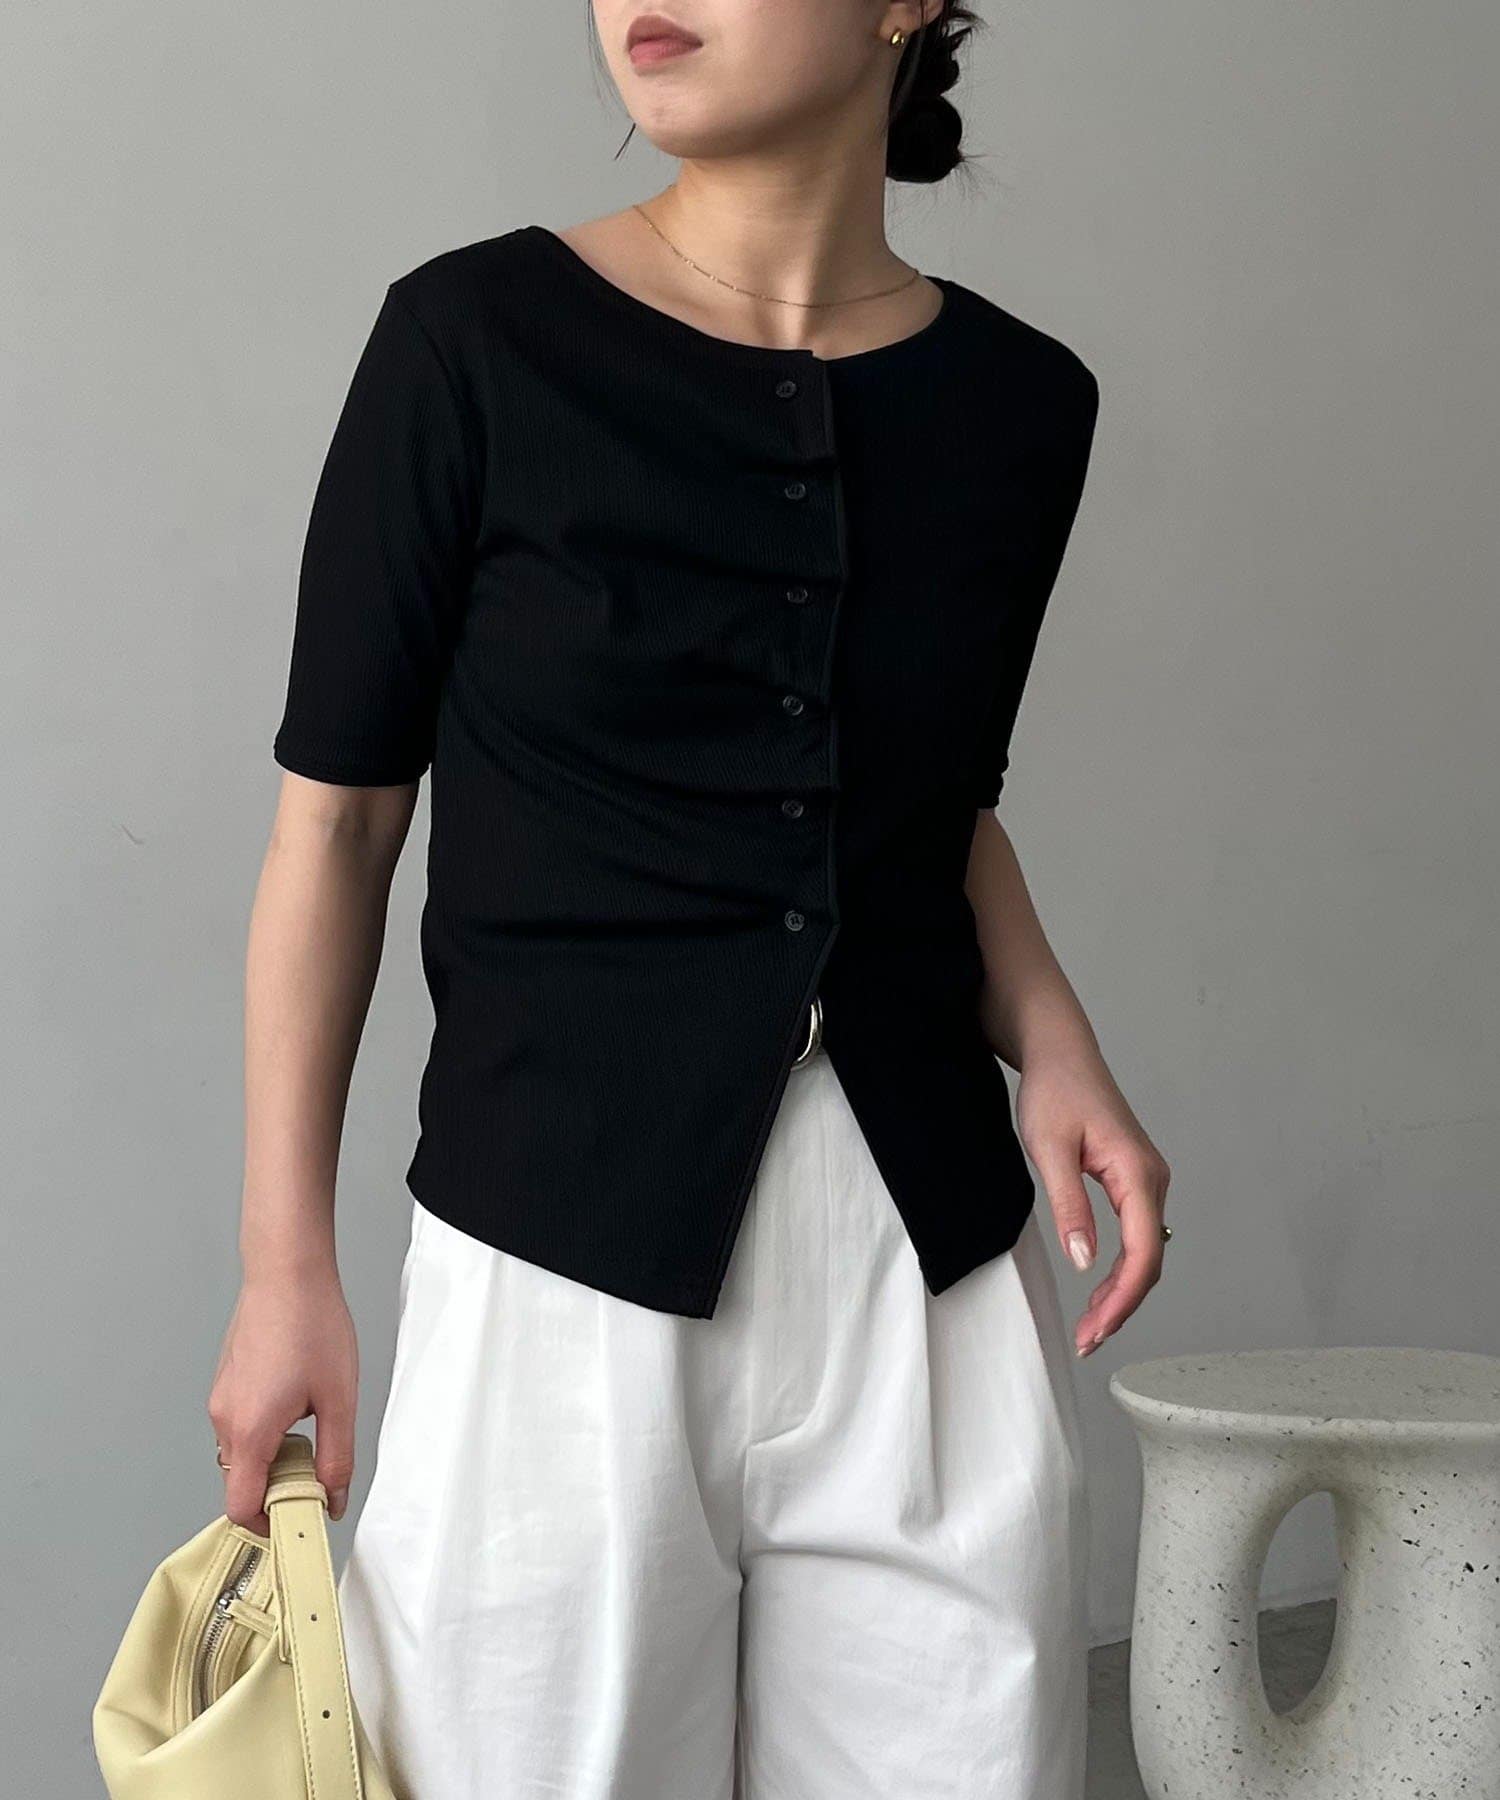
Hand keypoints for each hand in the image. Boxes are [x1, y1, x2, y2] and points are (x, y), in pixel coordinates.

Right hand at [207, 1265, 357, 1533]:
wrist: (288, 1271)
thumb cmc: (312, 1324)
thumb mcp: (339, 1399)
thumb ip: (337, 1457)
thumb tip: (334, 1499)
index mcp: (249, 1431)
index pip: (241, 1508)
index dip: (268, 1525)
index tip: (299, 1521)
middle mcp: (224, 1419)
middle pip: (241, 1481)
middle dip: (278, 1488)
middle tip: (319, 1471)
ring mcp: (222, 1398)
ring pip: (242, 1451)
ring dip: (274, 1456)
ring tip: (314, 1424)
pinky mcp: (227, 1381)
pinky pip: (242, 1424)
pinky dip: (266, 1430)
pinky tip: (299, 1401)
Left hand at [1015, 1041, 1170, 1356]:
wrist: (1059, 1051)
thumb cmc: (1055, 1090)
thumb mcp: (1050, 1149)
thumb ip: (1069, 1207)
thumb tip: (1085, 1262)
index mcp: (1138, 1174)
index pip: (1142, 1255)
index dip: (1121, 1301)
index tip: (1095, 1331)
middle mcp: (1153, 1180)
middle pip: (1149, 1261)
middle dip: (1121, 1307)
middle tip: (1087, 1341)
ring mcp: (1146, 1180)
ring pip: (1145, 1251)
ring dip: (1121, 1292)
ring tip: (1090, 1327)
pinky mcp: (1132, 1179)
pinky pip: (1136, 1235)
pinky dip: (1121, 1269)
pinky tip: (1099, 1289)